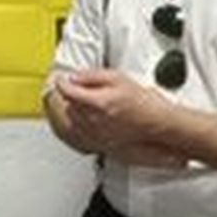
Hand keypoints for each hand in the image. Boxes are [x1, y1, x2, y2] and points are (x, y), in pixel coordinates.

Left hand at [55, 69, 183, 167]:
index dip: (62, 83)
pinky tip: (87, 116)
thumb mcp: (117, 78)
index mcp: (98, 103)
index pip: (68, 92)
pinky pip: (79, 131)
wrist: (154, 122)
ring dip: (73, 108)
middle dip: (70, 94)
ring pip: (72, 118)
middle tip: (75, 86)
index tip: (61, 79)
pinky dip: (78, 122)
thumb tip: (75, 77)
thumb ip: (92, 76)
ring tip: (84, 100)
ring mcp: (95, 133)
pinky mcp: (97, 141)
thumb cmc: (141, 101)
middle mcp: (93, 121)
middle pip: (68, 105)